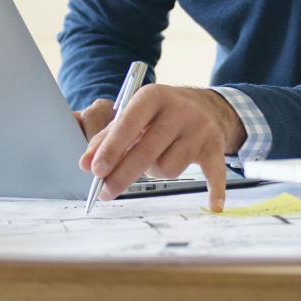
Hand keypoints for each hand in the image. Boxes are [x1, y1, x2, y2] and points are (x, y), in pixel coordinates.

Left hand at [77, 85, 244, 210]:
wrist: (207, 105)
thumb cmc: (162, 113)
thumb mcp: (135, 114)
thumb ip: (108, 138)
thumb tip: (86, 164)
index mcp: (153, 97)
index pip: (128, 126)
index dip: (111, 150)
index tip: (96, 171)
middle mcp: (179, 110)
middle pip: (146, 152)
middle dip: (123, 175)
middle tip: (106, 192)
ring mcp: (199, 129)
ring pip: (168, 168)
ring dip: (156, 171)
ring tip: (158, 158)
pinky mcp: (215, 146)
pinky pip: (213, 174)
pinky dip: (213, 190)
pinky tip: (213, 204)